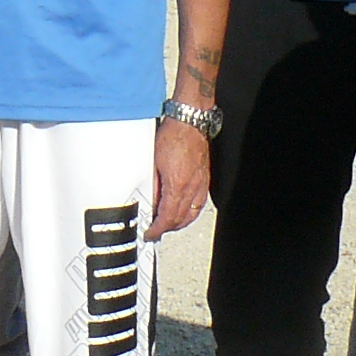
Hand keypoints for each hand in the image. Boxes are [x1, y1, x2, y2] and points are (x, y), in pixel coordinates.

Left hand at [149, 119, 211, 239]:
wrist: (190, 122)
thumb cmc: (173, 136)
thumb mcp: (153, 162)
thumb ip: (153, 185)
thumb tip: (151, 201)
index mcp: (177, 185)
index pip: (168, 217)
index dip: (158, 229)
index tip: (151, 233)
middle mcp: (192, 187)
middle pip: (181, 219)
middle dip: (168, 228)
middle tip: (157, 231)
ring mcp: (201, 184)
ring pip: (193, 214)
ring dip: (180, 223)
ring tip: (170, 225)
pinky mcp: (205, 179)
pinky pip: (200, 203)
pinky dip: (191, 212)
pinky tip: (186, 212)